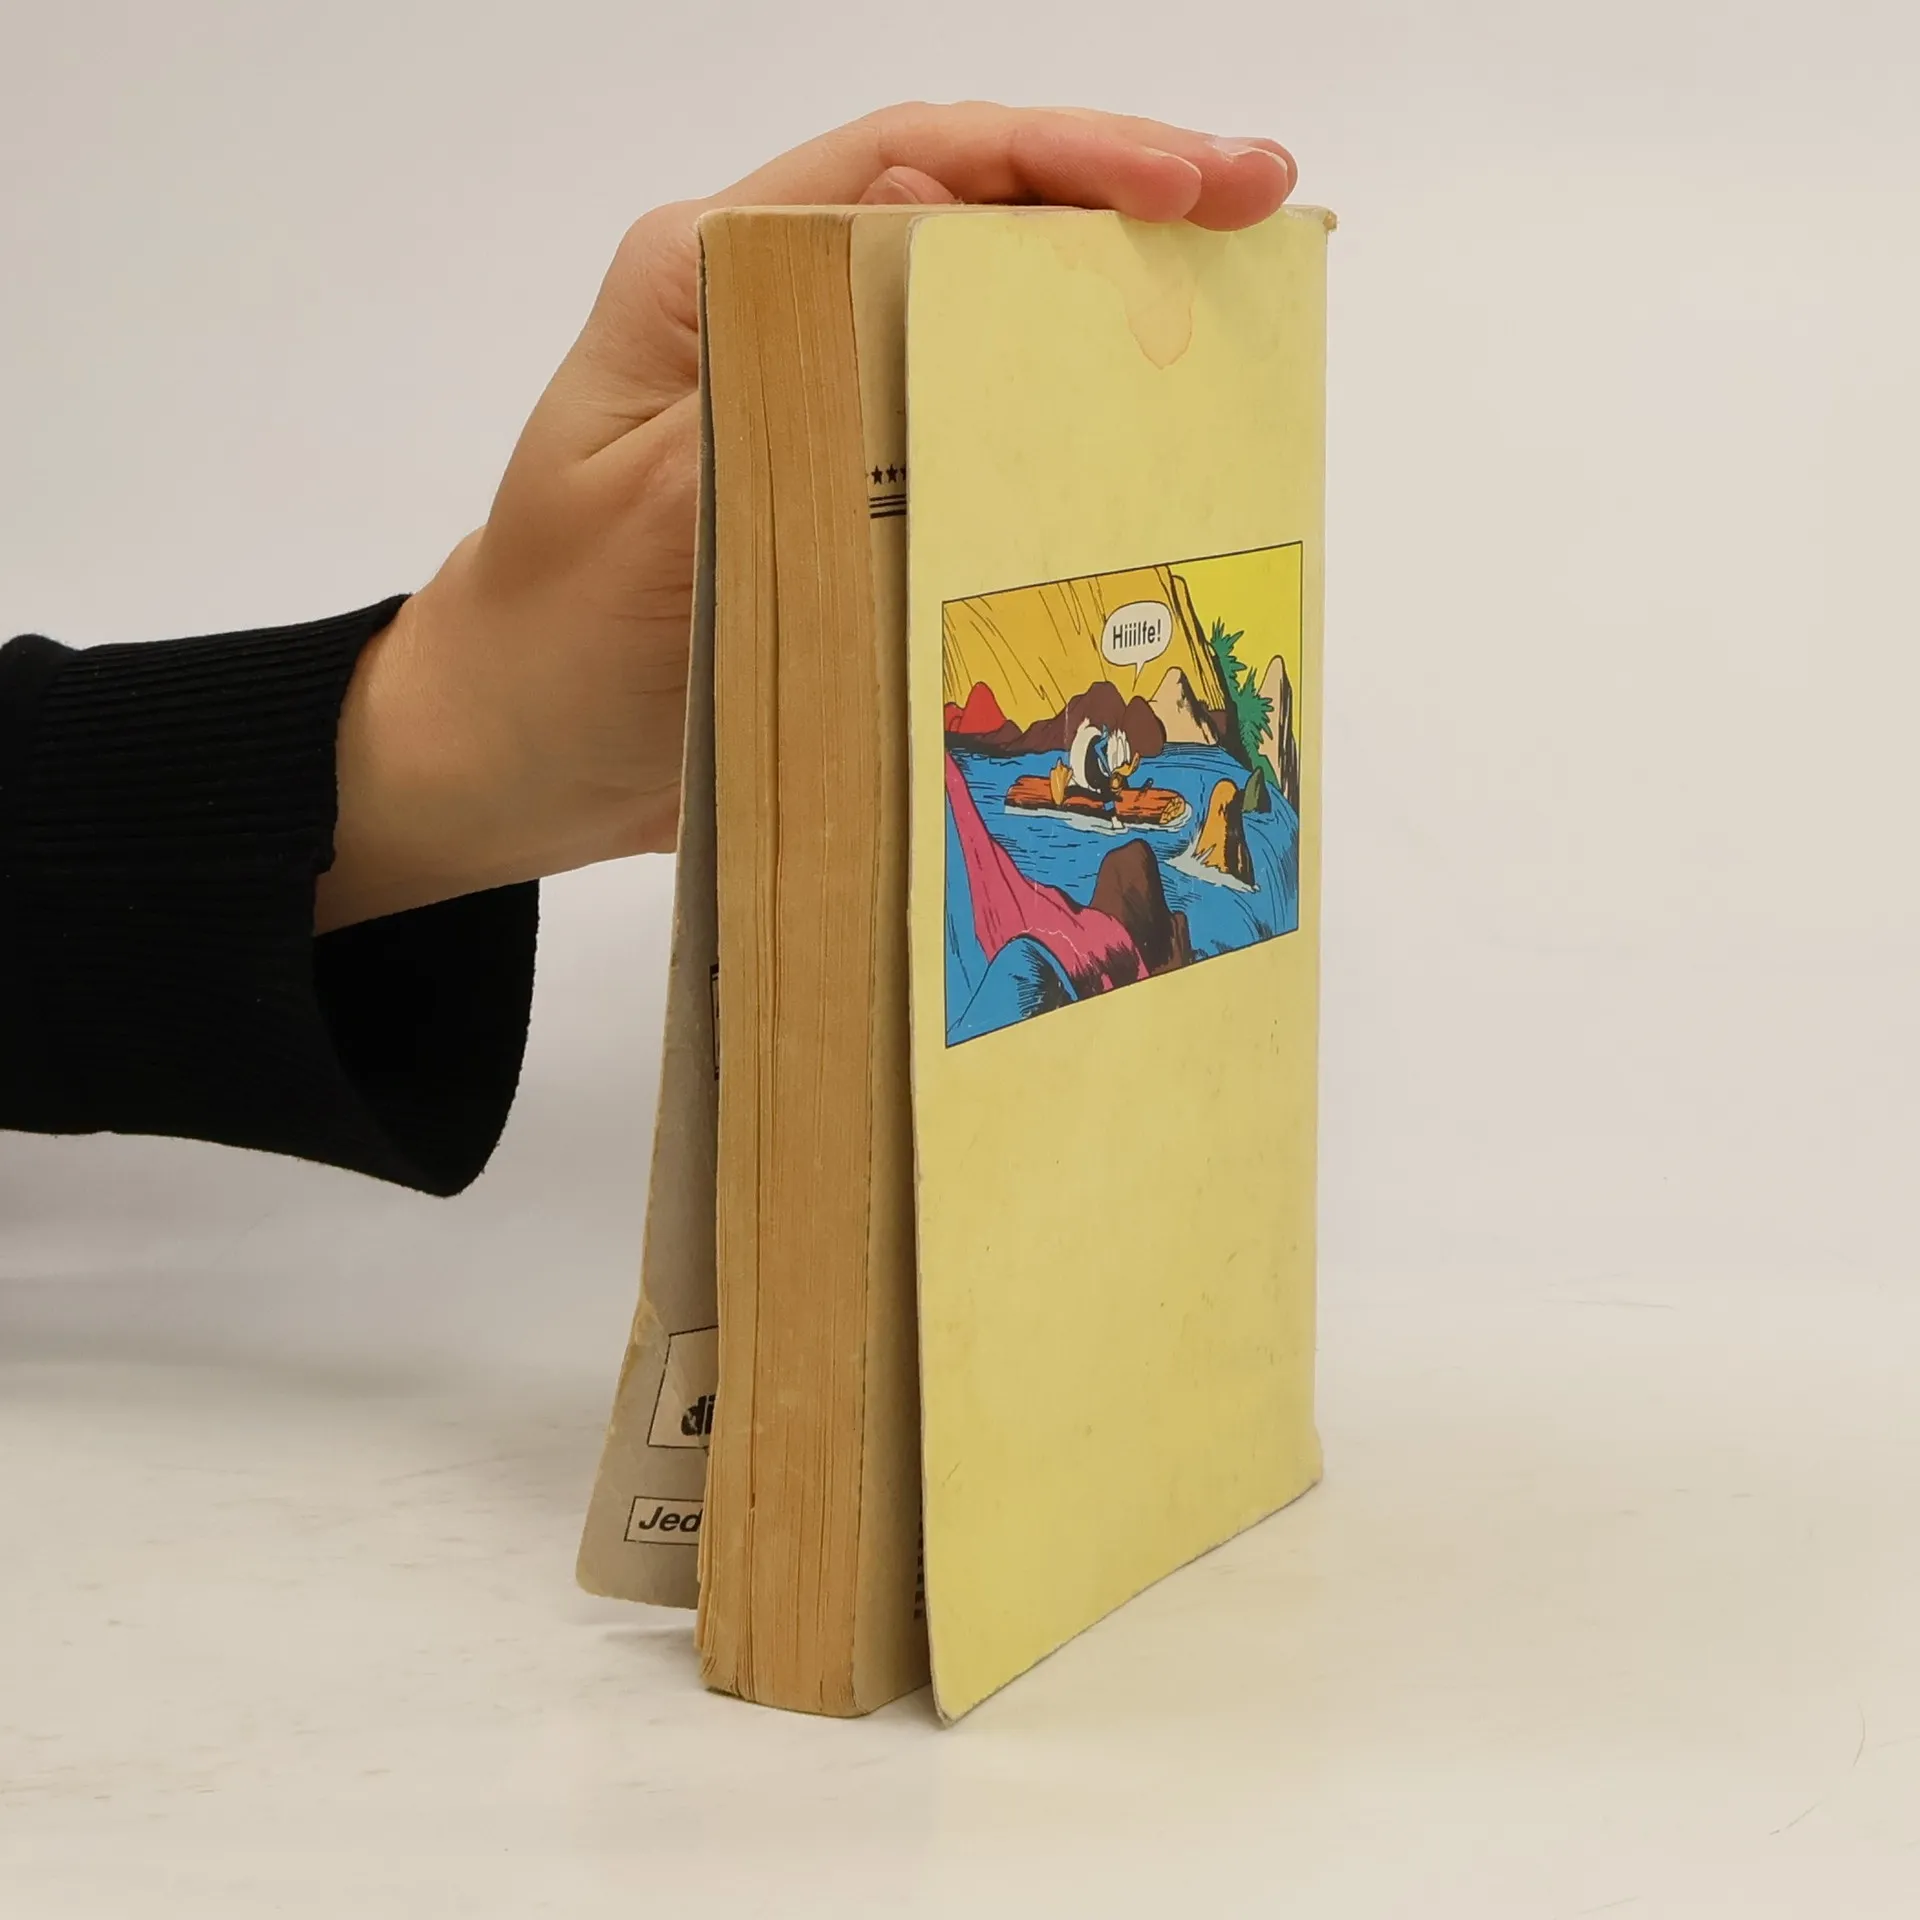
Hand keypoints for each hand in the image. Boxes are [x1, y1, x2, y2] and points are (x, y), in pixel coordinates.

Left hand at [315, 103, 1296, 930]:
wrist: (518, 750)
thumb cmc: (557, 636)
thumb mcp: (657, 512)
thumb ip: (785, 396)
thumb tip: (931, 294)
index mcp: (715, 275)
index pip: (911, 162)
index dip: (1060, 155)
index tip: (1183, 184)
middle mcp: (779, 316)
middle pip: (972, 220)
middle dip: (1122, 206)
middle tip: (1264, 212)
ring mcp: (823, 403)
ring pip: (987, 322)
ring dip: (1109, 311)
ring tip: (1239, 312)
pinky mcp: (851, 491)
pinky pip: (973, 436)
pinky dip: (1062, 430)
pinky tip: (1150, 441)